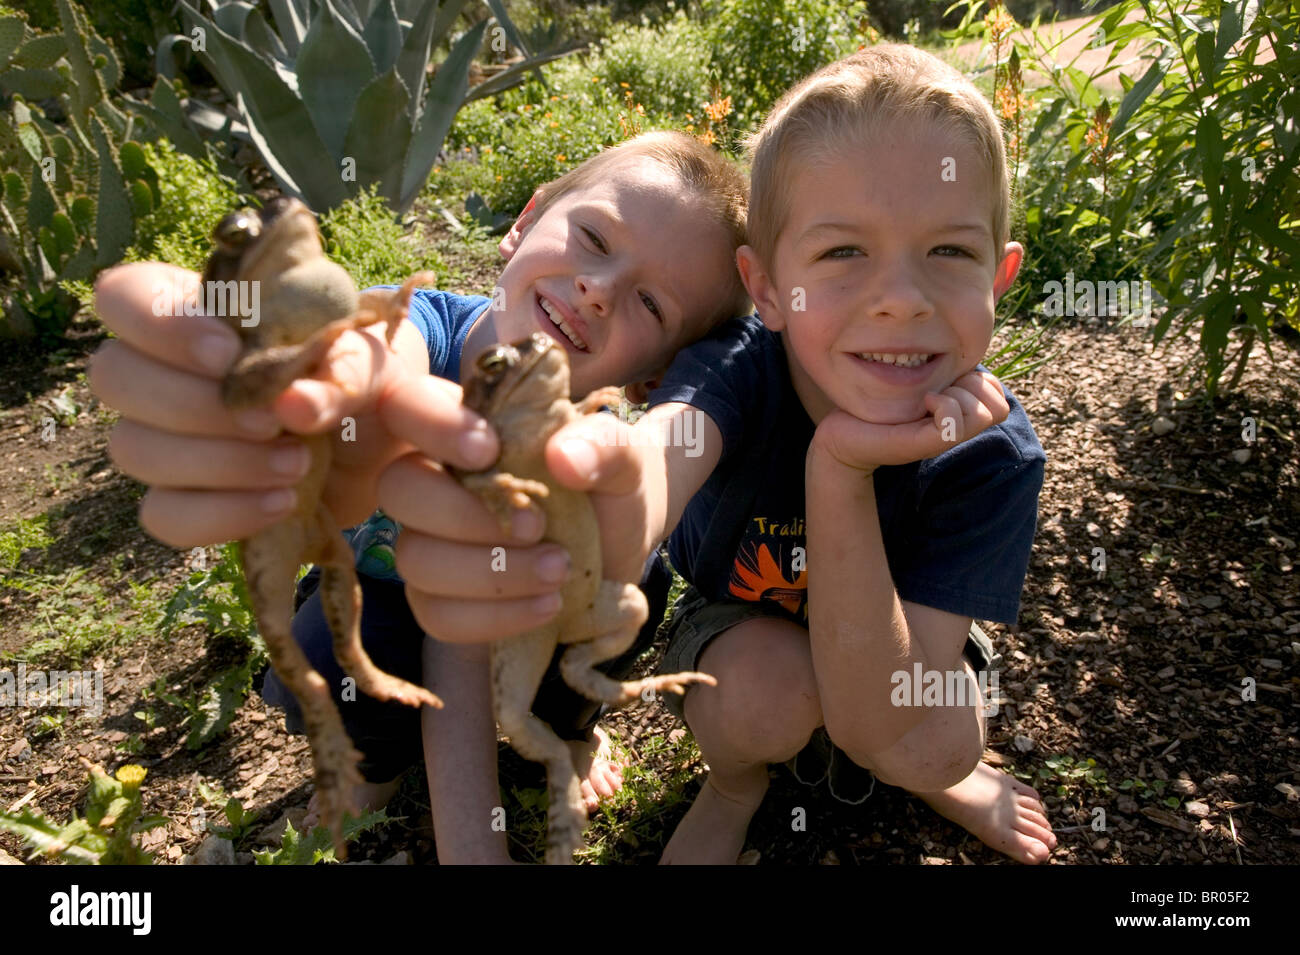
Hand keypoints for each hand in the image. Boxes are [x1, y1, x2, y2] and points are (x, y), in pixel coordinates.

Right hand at [89, 261, 424, 546]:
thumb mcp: (372, 363)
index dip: (160, 324)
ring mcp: (165, 439)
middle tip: (271, 422)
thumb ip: (343, 372)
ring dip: (219, 462)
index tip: (229, 354)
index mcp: (199, 312)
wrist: (386, 450)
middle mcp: (165, 372)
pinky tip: (281, 503)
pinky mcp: (183, 500)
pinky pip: (164, 515)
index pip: (125, 295)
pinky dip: (223, 514)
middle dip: (195, 404)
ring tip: (298, 464)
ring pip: (134, 449)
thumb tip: (294, 406)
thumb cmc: (362, 382)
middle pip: (113, 375)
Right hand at [378, 397, 653, 643]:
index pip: (407, 405)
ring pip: (416, 559)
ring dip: (491, 573)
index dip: (430, 424)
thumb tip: (563, 457)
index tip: (489, 451)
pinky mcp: (439, 598)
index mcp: (465, 425)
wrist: (622, 549)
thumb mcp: (622, 459)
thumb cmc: (608, 487)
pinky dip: (493, 617)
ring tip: (558, 571)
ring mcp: (429, 541)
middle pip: (397, 487)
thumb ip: (601, 446)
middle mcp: (434, 478)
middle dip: (466, 515)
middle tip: (537, 527)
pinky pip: (435, 615)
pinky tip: (546, 605)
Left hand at [811, 370, 1010, 472]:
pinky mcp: (925, 443)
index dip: (983, 381)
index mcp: (956, 413)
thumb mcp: (916, 383)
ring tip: (931, 396)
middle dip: (975, 387)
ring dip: (961, 397)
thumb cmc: (875, 406)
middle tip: (940, 388)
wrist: (842, 434)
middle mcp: (955, 428)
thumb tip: (962, 353)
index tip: (950, 377)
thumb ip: (940, 372)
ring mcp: (942, 438)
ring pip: (985, 415)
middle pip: (999, 407)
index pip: (999, 397)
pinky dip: (946, 407)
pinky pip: (956, 425)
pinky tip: (925, 401)